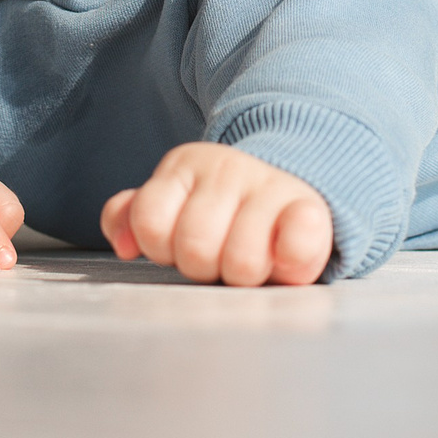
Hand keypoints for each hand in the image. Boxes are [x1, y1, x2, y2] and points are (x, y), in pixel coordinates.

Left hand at [101, 142, 332, 286]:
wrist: (288, 191)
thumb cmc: (221, 215)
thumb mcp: (173, 205)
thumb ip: (134, 217)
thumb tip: (125, 245)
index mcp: (185, 165)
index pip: (151, 222)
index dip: (162, 246)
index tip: (180, 242)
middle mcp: (228, 168)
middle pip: (194, 248)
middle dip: (203, 265)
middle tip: (219, 256)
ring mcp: (271, 187)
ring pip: (241, 261)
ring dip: (243, 272)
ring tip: (250, 260)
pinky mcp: (312, 211)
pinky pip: (297, 246)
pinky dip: (292, 259)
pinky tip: (286, 258)